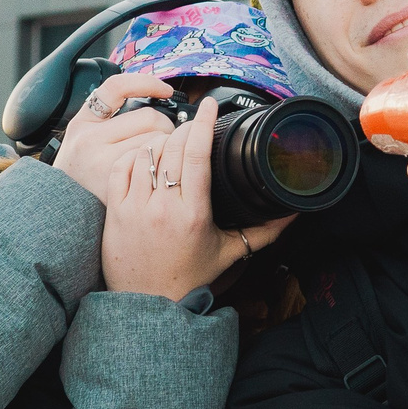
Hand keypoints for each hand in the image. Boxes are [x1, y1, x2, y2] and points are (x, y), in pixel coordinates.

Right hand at [49, 73, 174, 195]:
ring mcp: (102, 163)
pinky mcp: (118, 185)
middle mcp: (89, 140)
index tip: (165, 89)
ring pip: (157, 141)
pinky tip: (156, 175)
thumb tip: (155, 95)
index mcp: (82, 123)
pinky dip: (162, 167)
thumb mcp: (86, 138)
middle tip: (162, 140)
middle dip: (164, 127)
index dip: (146, 83)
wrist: (64, 213)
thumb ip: (110, 118)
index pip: (117, 88)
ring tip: (158, 159)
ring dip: (166, 149)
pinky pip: (155, 165)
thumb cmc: (85, 175)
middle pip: (150, 117)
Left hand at [100, 97, 293, 299]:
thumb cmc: (187, 278)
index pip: (196, 154)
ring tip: (171, 144)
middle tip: (194, 127)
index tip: (209, 104)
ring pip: (146, 153)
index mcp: (194, 213)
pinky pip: (121, 166)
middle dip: (185, 129)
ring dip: (160, 141)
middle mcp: (163, 207)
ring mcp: (135, 207)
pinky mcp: (114, 210)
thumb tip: (292, 215)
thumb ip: (263, 232)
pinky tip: (146, 158)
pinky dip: (135, 155)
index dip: (203, 123)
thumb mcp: (228, 252)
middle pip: (173, 147)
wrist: (146, 303)